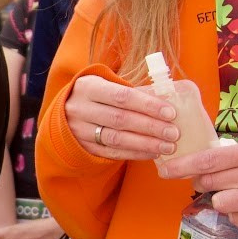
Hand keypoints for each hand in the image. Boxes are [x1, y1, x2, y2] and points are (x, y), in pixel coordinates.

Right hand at [63, 72, 178, 161]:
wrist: (64, 112)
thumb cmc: (96, 95)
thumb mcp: (105, 84)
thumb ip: (130, 91)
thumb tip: (165, 99)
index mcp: (88, 87)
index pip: (122, 97)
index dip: (148, 105)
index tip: (170, 112)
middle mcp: (81, 109)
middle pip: (121, 119)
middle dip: (151, 127)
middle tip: (173, 133)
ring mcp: (80, 131)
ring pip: (117, 139)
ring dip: (145, 144)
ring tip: (168, 146)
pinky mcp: (84, 148)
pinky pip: (112, 153)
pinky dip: (134, 154)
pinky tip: (152, 153)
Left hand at [163, 136, 237, 228]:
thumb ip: (229, 154)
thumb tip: (193, 164)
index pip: (209, 159)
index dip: (183, 165)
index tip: (165, 170)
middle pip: (210, 181)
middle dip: (203, 182)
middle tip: (213, 180)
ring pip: (219, 202)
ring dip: (222, 199)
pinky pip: (234, 217)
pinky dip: (237, 212)